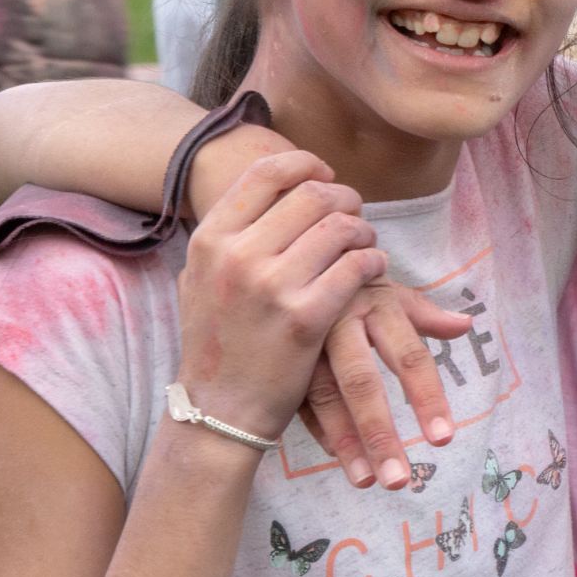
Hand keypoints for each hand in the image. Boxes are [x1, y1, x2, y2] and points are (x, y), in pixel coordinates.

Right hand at [175, 151, 388, 441]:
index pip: (265, 173)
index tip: (326, 173)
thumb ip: (230, 231)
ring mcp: (270, 286)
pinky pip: (357, 266)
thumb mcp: (202, 278)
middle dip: (345, 198)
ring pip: (340, 227)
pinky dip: (374, 261)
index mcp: (210, 239)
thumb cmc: (216, 341)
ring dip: (363, 230)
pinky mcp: (304, 318)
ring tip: (364, 244)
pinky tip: (373, 269)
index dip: (305, 164)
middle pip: (312, 194)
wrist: (219, 412)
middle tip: (355, 213)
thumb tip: (272, 182)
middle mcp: (236, 256)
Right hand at [298, 281, 473, 489]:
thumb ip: (424, 313)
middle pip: (362, 382)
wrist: (291, 262)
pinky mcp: (282, 361)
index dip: (427, 396)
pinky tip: (336, 456)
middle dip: (380, 433)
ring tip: (368, 481)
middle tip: (400, 480)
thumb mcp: (388, 291)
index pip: (408, 356)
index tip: (444, 438)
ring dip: (346, 442)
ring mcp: (306, 345)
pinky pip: (298, 400)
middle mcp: (340, 325)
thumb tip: (466, 325)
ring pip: (326, 397)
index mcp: (376, 305)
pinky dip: (317, 428)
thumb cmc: (354, 284)